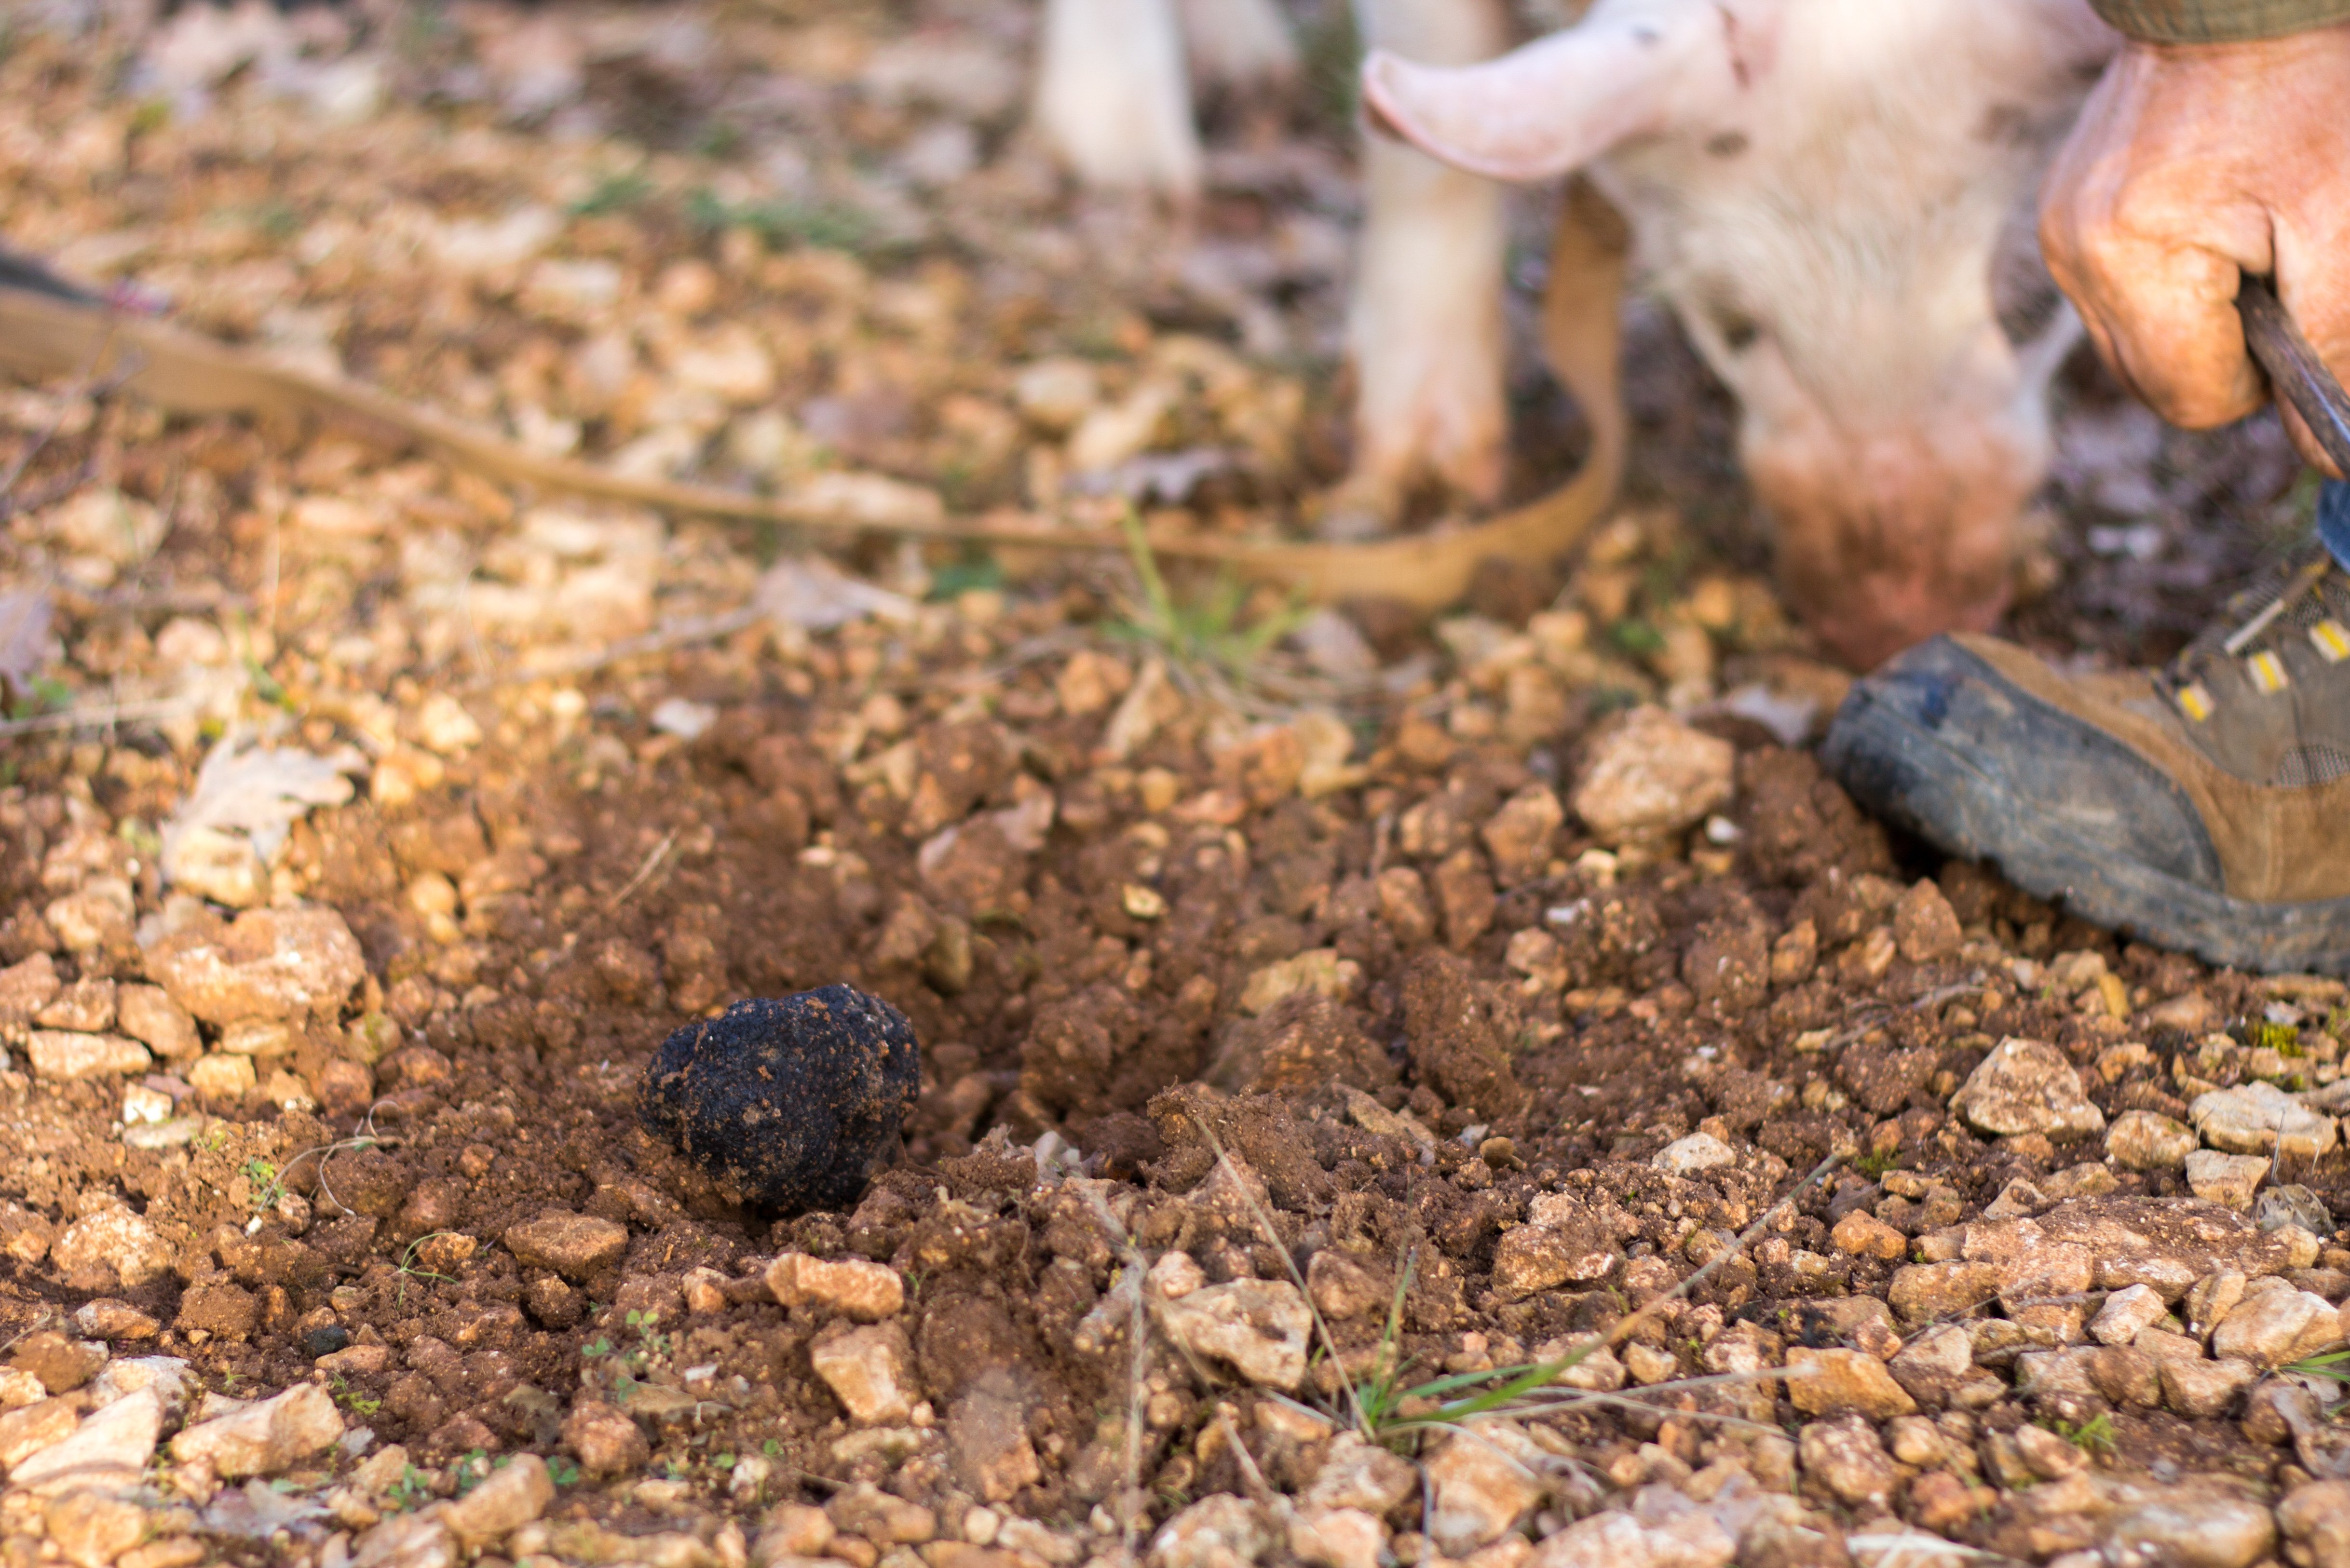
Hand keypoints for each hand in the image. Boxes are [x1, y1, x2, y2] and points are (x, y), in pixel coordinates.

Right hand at [2039, 27, 2349, 476]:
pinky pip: (2117, 290)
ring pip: (2132, 341)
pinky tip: (2206, 213)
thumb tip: (2325, 456)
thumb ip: (2333, 346)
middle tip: (2278, 268)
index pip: (2189, 400)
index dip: (2259, 382)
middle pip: (2153, 380)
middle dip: (2224, 349)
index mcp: (2130, 261)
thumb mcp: (2344, 226)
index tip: (2297, 313)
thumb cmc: (2305, 93)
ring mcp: (2061, 234)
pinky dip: (2168, 275)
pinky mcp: (2065, 215)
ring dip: (2194, 313)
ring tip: (2242, 231)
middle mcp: (2074, 257)